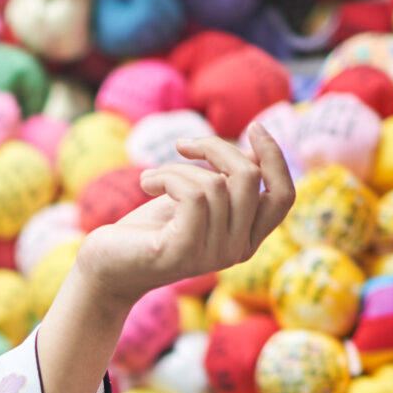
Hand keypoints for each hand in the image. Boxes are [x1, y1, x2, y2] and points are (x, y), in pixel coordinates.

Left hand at [72, 127, 293, 317]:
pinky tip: (146, 183)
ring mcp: (214, 255)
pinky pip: (194, 195)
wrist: (108, 264)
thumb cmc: (151, 228)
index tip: (253, 127)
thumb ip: (227, 180)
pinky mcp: (186, 252)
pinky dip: (167, 176)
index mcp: (247, 238)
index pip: (284, 196)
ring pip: (217, 183)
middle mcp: (238, 251)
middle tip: (182, 144)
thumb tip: (255, 150)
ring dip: (179, 167)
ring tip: (153, 177)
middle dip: (216, 147)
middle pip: (250, 178)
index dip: (274, 157)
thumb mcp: (196, 197)